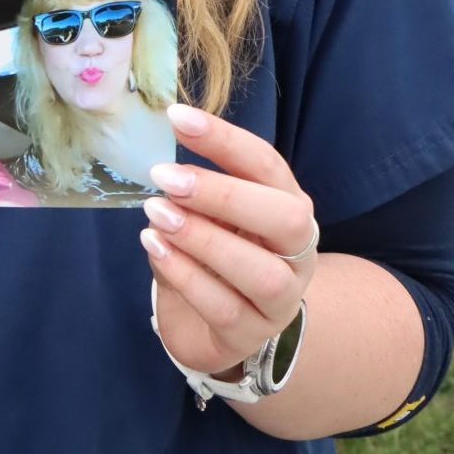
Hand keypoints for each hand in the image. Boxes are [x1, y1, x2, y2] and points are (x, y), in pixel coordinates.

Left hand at [140, 103, 317, 378]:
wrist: (217, 326)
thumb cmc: (214, 250)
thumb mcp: (211, 211)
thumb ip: (197, 183)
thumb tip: (158, 146)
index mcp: (288, 205)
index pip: (267, 165)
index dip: (225, 139)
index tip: (176, 117)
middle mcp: (297, 252)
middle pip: (283, 218)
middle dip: (223, 193)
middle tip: (165, 177)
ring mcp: (281, 300)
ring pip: (260, 271)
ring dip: (203, 239)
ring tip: (156, 215)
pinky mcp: (251, 336)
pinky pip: (225, 308)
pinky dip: (186, 276)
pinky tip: (156, 249)